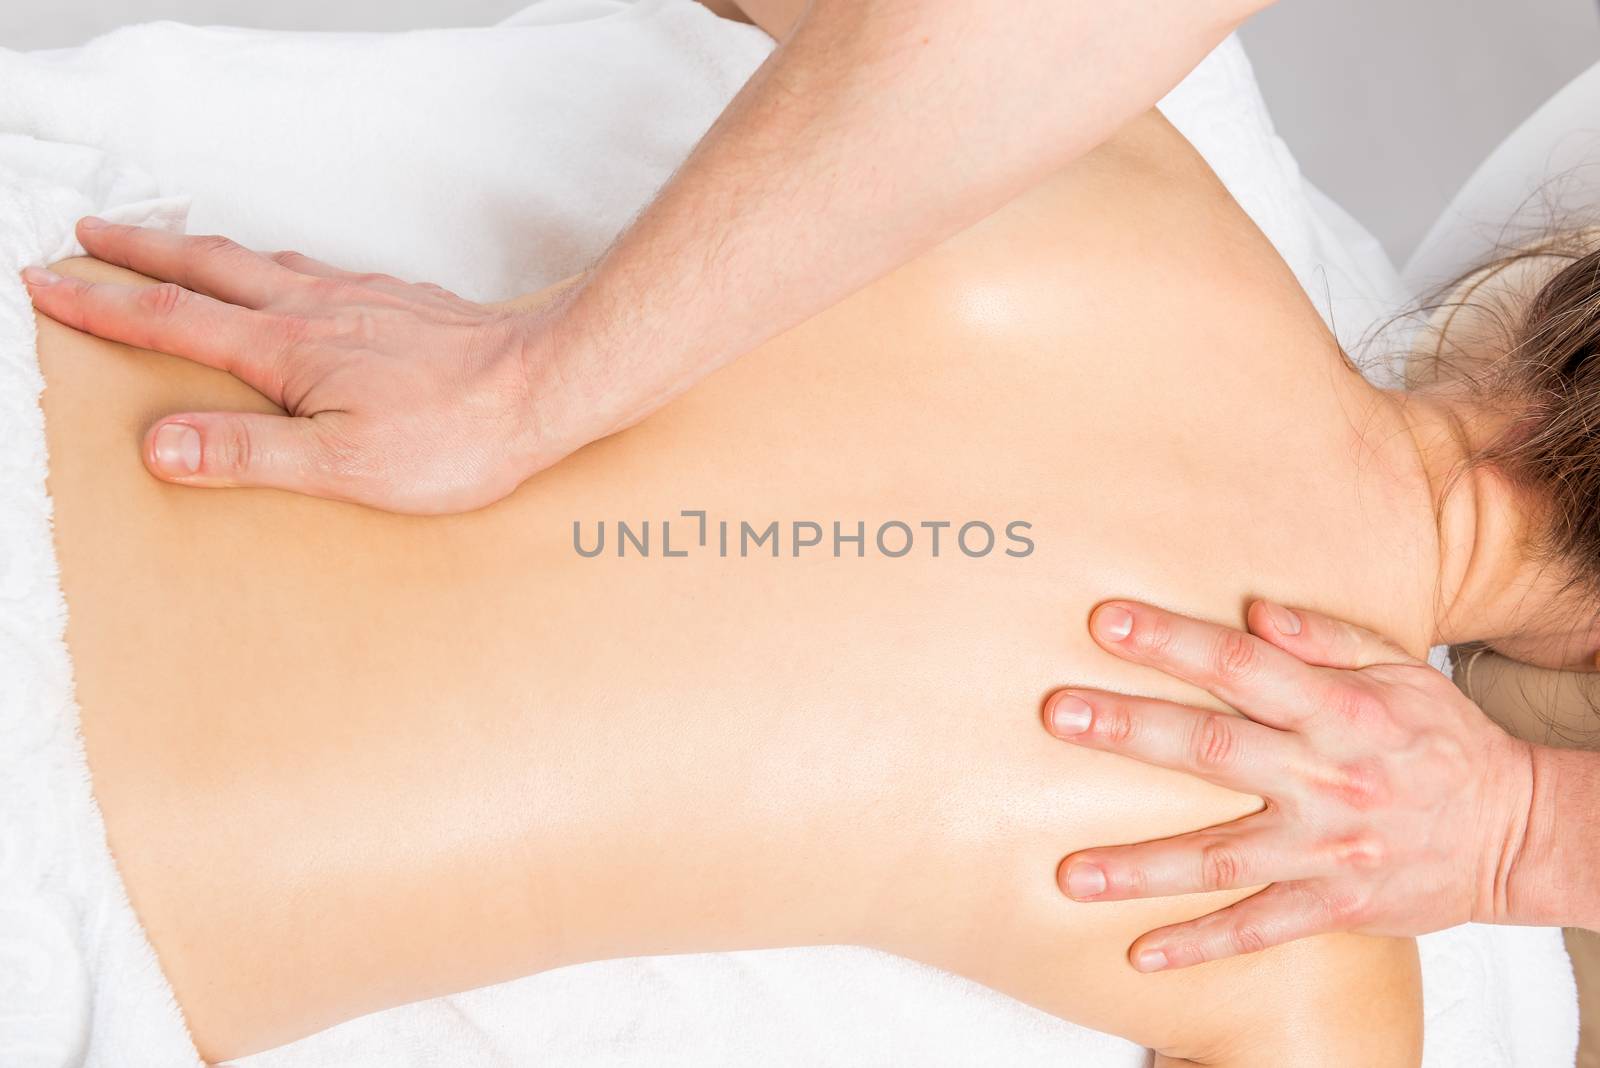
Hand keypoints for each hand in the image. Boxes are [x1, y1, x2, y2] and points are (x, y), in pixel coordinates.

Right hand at [23, 219, 594, 513]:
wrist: (547, 384)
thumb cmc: (456, 436)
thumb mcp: (343, 466)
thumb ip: (249, 454)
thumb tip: (160, 444)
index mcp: (288, 349)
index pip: (172, 321)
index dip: (102, 305)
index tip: (45, 283)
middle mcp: (317, 308)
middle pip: (209, 269)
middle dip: (141, 253)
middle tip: (91, 235)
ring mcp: (362, 298)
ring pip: (265, 262)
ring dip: (208, 255)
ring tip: (178, 253)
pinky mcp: (401, 303)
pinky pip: (320, 272)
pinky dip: (279, 267)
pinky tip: (295, 281)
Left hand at [1043, 599, 1536, 970]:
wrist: (1514, 832)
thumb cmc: (1441, 739)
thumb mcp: (1399, 667)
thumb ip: (1324, 636)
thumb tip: (1253, 609)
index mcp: (1338, 710)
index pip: (1242, 664)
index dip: (1175, 641)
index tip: (1108, 621)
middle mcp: (1324, 778)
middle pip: (1213, 749)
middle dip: (1131, 731)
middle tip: (1060, 716)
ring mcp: (1324, 848)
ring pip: (1219, 856)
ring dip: (1141, 866)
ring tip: (1070, 872)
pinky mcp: (1331, 904)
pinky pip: (1256, 929)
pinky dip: (1200, 944)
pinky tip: (1140, 951)